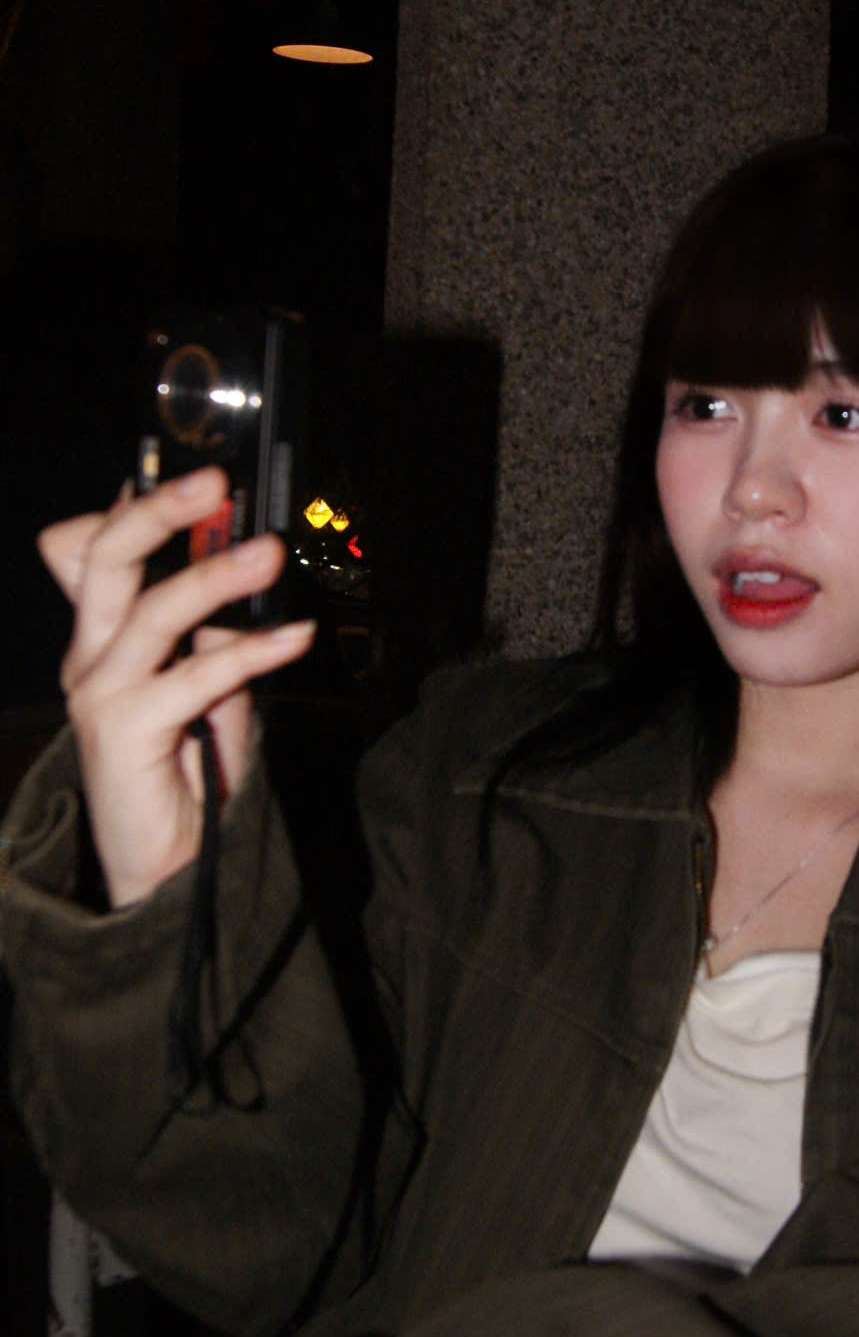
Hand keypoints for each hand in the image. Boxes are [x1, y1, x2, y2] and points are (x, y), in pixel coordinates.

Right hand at [39, 469, 315, 908]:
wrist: (169, 864)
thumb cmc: (188, 768)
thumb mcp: (206, 680)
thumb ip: (211, 625)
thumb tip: (240, 558)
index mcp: (100, 636)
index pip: (86, 551)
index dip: (130, 506)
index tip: (191, 472)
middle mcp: (88, 656)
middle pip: (102, 560)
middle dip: (158, 511)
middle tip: (215, 482)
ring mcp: (99, 693)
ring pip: (151, 612)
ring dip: (216, 576)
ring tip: (270, 551)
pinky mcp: (124, 732)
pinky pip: (194, 676)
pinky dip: (249, 650)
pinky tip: (294, 636)